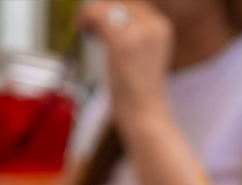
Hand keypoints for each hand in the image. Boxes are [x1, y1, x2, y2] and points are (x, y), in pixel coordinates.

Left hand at [79, 1, 173, 132]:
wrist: (146, 115)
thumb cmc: (140, 94)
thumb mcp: (142, 56)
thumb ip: (132, 36)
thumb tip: (106, 21)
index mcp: (161, 27)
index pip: (131, 3)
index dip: (110, 8)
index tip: (97, 21)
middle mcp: (153, 25)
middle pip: (118, 2)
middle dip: (99, 10)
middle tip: (86, 24)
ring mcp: (139, 33)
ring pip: (106, 6)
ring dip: (89, 14)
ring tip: (82, 27)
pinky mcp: (122, 43)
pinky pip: (97, 15)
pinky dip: (84, 18)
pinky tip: (80, 29)